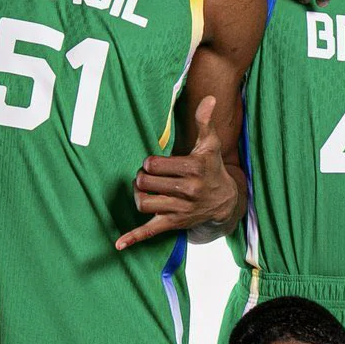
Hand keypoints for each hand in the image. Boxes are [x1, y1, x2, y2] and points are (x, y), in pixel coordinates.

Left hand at [116, 96, 236, 248]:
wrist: (226, 201)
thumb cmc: (212, 169)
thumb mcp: (210, 145)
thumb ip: (205, 121)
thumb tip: (209, 99)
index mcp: (192, 169)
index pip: (153, 164)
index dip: (150, 163)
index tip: (158, 165)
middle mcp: (187, 190)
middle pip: (145, 182)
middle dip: (143, 178)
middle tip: (150, 177)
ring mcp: (180, 209)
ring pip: (143, 202)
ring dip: (139, 195)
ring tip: (146, 191)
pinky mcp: (174, 224)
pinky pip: (150, 232)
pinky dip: (134, 238)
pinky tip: (119, 244)